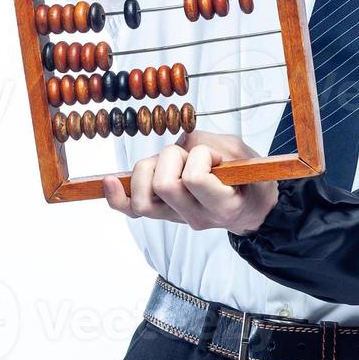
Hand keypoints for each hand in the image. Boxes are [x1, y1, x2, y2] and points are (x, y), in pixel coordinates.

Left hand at [102, 130, 278, 235]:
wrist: (250, 207)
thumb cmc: (249, 178)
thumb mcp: (242, 153)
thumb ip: (210, 143)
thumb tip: (180, 141)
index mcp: (222, 204)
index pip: (194, 179)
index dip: (200, 157)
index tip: (215, 157)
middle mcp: (196, 218)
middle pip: (163, 185)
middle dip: (173, 157)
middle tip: (191, 157)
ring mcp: (176, 219)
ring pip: (143, 197)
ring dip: (153, 168)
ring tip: (172, 164)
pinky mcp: (162, 214)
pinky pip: (131, 210)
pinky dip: (117, 195)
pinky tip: (108, 181)